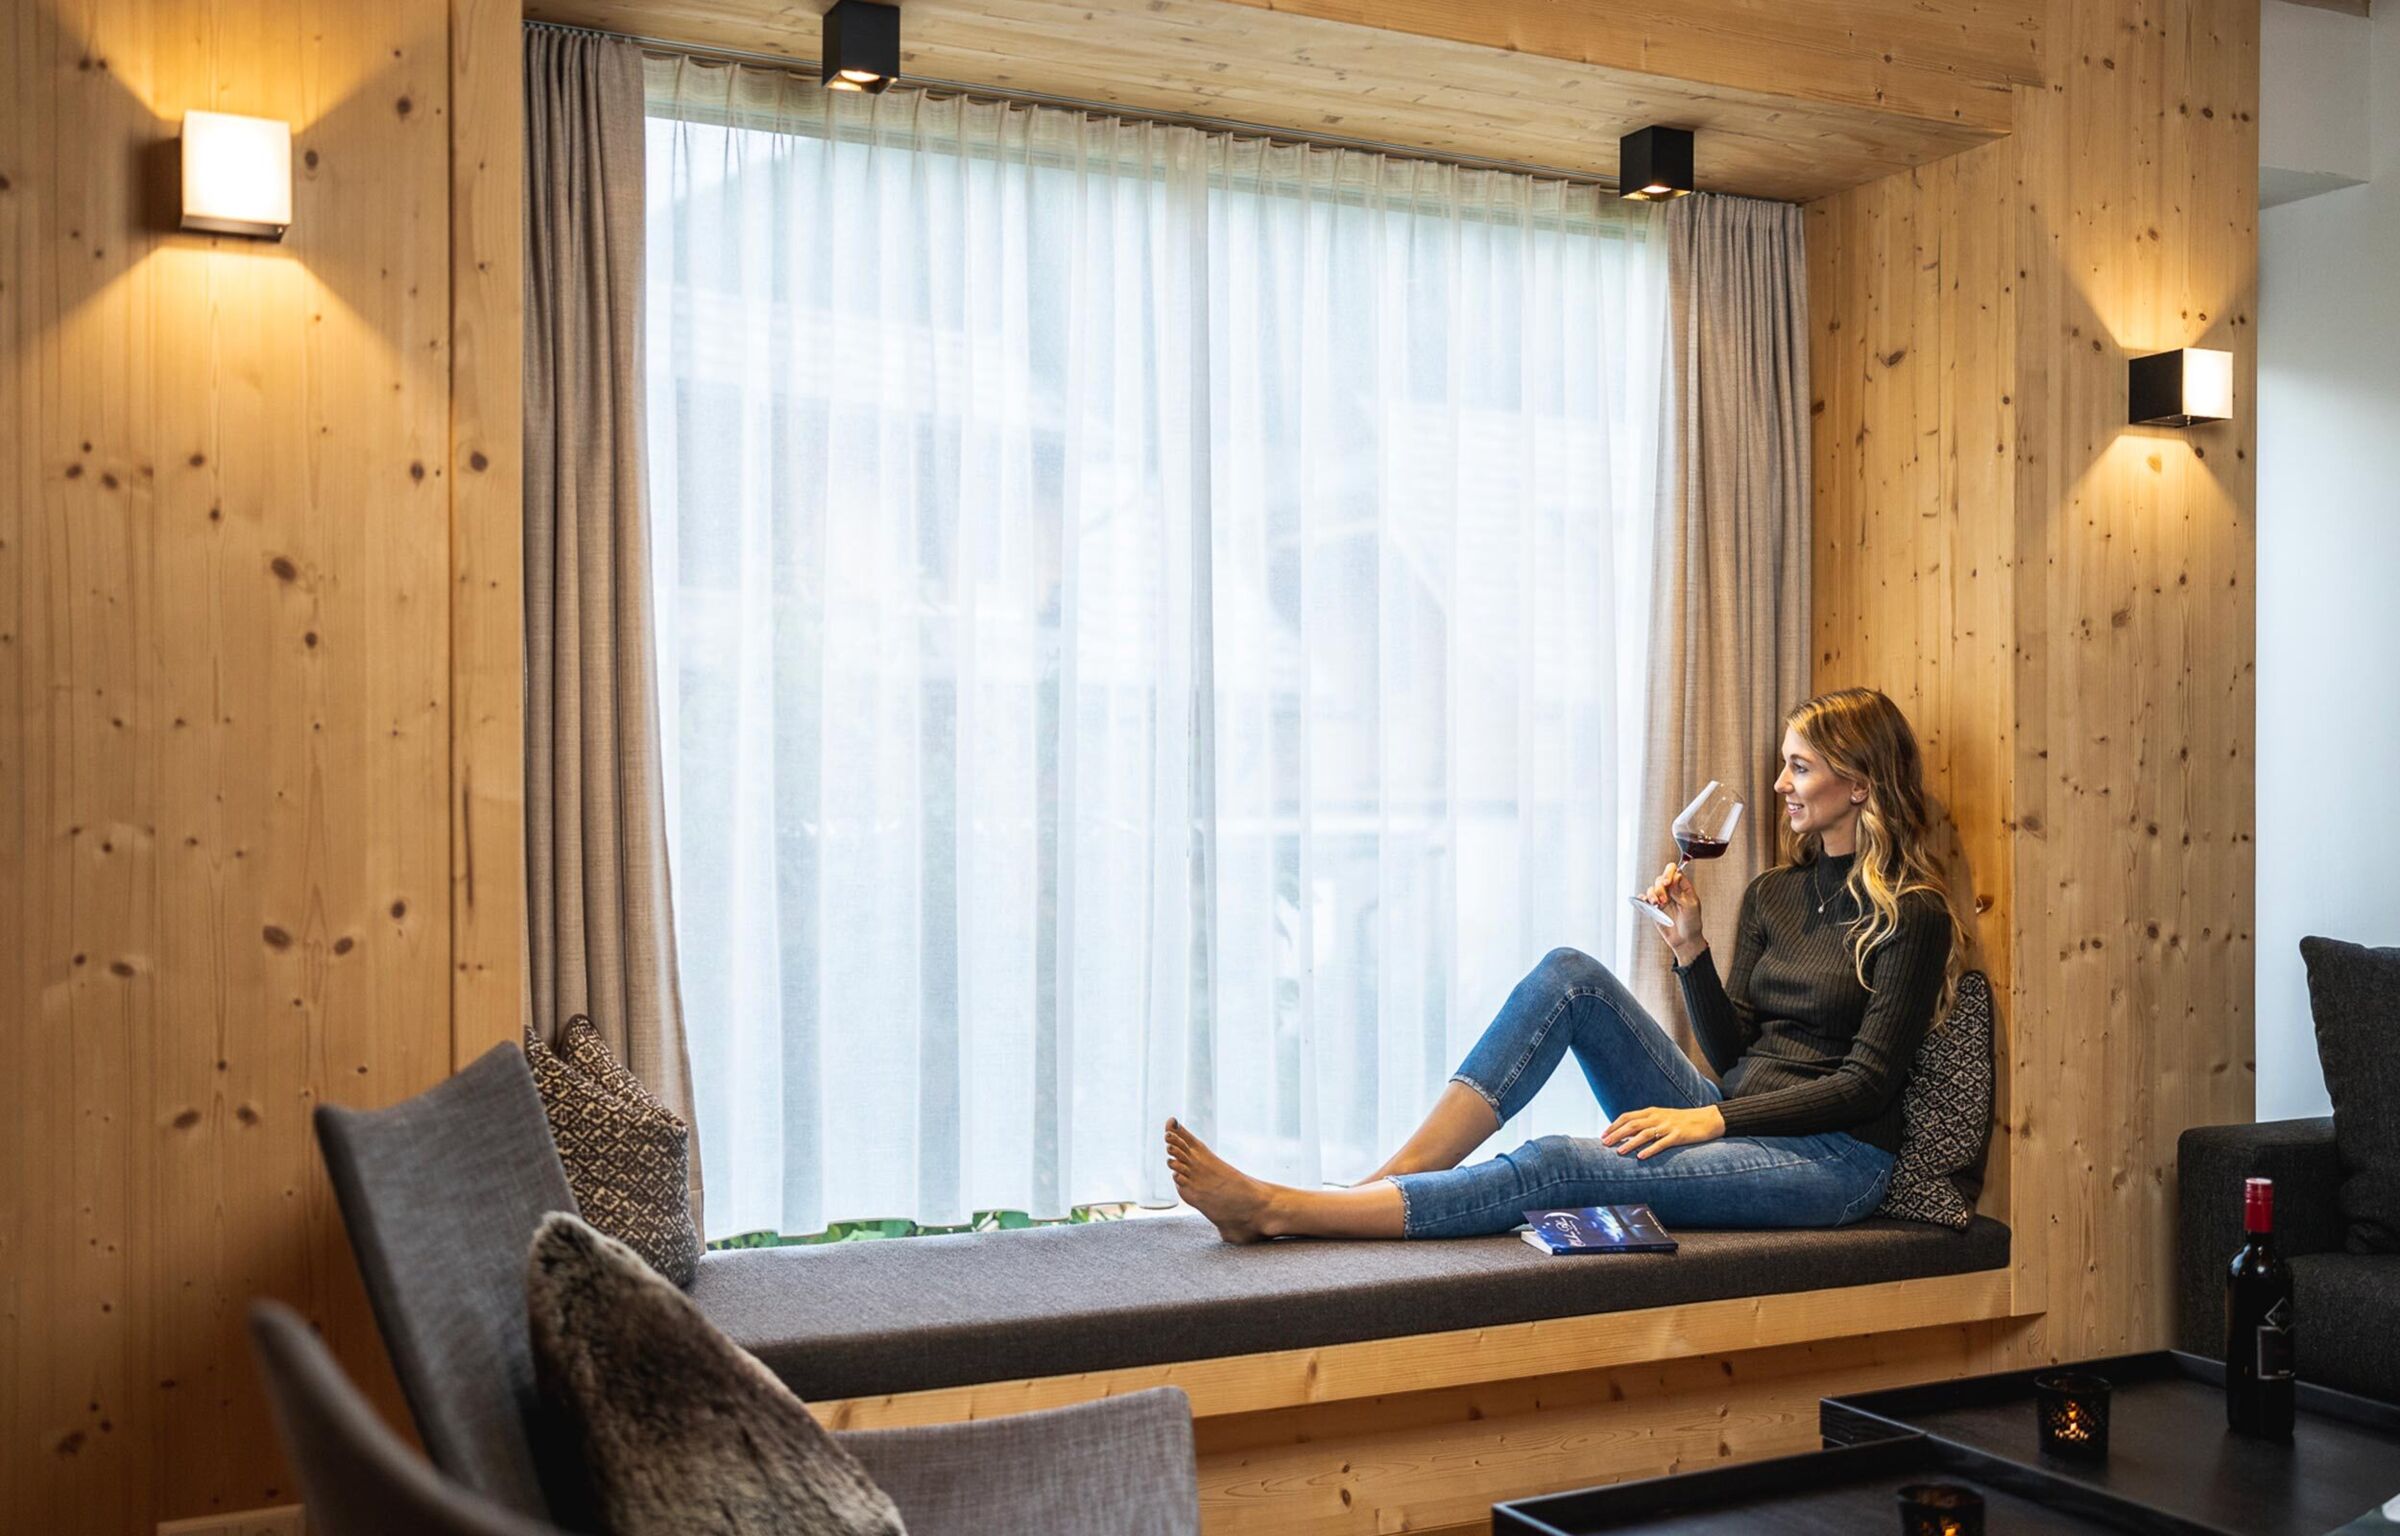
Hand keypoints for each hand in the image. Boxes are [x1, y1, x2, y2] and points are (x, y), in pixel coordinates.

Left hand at [1600, 1104, 1725, 1159]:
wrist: (1707, 1119)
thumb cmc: (1682, 1121)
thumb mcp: (1662, 1117)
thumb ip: (1646, 1123)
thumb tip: (1626, 1133)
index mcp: (1652, 1111)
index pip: (1627, 1116)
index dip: (1614, 1125)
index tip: (1603, 1135)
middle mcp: (1658, 1117)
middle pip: (1633, 1124)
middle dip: (1617, 1134)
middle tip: (1604, 1144)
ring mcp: (1668, 1126)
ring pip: (1645, 1134)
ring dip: (1630, 1143)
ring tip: (1619, 1151)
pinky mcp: (1679, 1135)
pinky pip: (1662, 1143)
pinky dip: (1650, 1150)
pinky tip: (1641, 1157)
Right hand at [1640, 861, 1705, 963]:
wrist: (1685, 940)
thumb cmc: (1692, 924)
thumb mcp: (1690, 907)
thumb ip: (1680, 893)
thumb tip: (1672, 880)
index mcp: (1684, 888)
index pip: (1675, 872)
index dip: (1669, 874)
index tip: (1667, 883)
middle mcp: (1672, 891)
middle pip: (1661, 879)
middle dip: (1660, 888)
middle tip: (1663, 900)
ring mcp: (1663, 899)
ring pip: (1652, 888)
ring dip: (1652, 894)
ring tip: (1656, 904)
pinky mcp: (1654, 908)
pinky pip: (1645, 899)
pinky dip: (1643, 899)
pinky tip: (1646, 903)